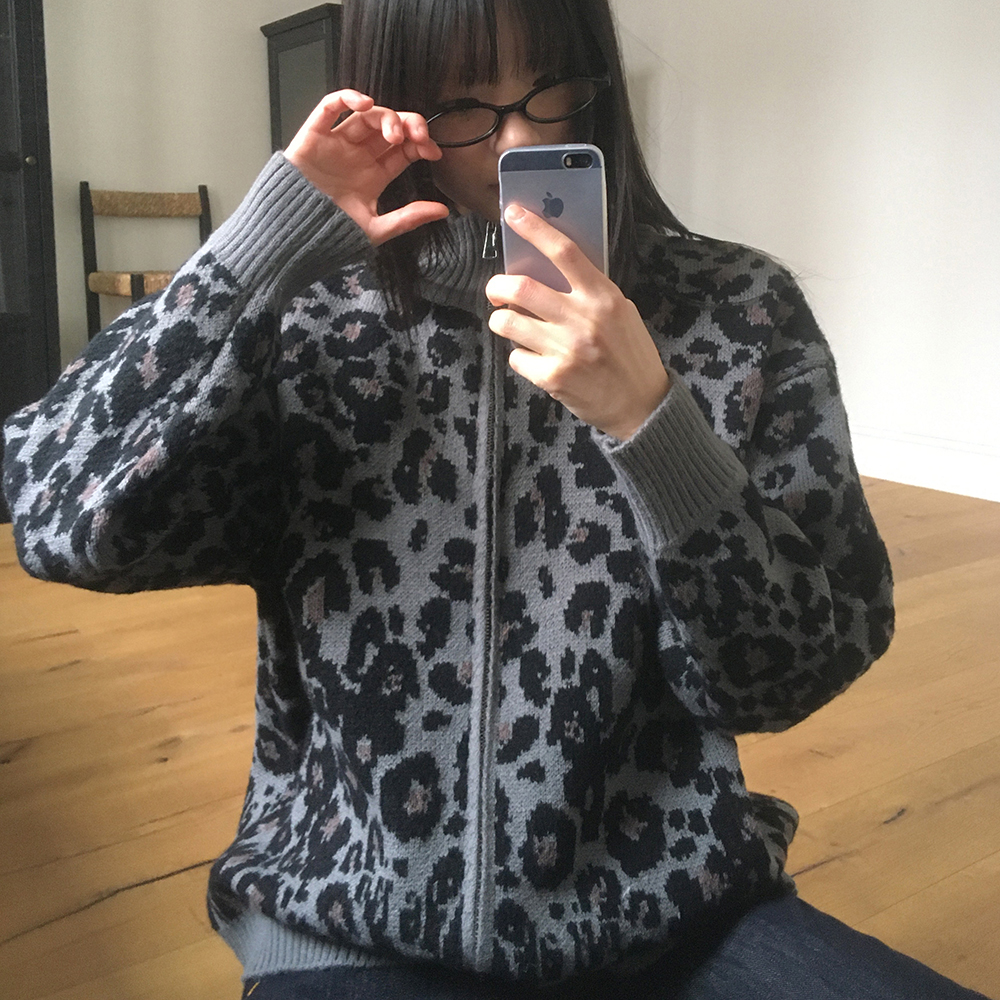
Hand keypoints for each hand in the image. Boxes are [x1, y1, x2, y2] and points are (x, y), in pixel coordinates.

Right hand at [284, 89, 449, 245]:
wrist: (294, 234)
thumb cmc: (331, 233)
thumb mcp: (376, 229)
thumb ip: (408, 218)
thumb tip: (443, 211)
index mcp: (374, 175)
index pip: (403, 150)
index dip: (420, 145)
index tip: (433, 151)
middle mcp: (357, 156)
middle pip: (388, 128)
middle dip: (408, 126)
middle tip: (419, 136)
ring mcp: (337, 144)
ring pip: (365, 116)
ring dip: (385, 117)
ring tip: (394, 134)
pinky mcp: (314, 135)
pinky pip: (329, 107)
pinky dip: (347, 98)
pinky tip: (364, 103)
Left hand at [485, 205, 670, 440]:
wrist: (641, 405)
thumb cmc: (630, 356)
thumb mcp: (621, 314)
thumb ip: (590, 292)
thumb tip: (549, 270)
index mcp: (603, 296)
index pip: (565, 252)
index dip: (535, 229)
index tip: (513, 214)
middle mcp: (583, 318)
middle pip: (522, 286)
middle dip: (498, 285)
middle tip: (496, 290)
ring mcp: (566, 349)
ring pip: (508, 322)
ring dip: (502, 320)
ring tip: (510, 325)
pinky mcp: (553, 377)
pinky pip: (516, 357)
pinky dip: (520, 356)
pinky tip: (535, 360)